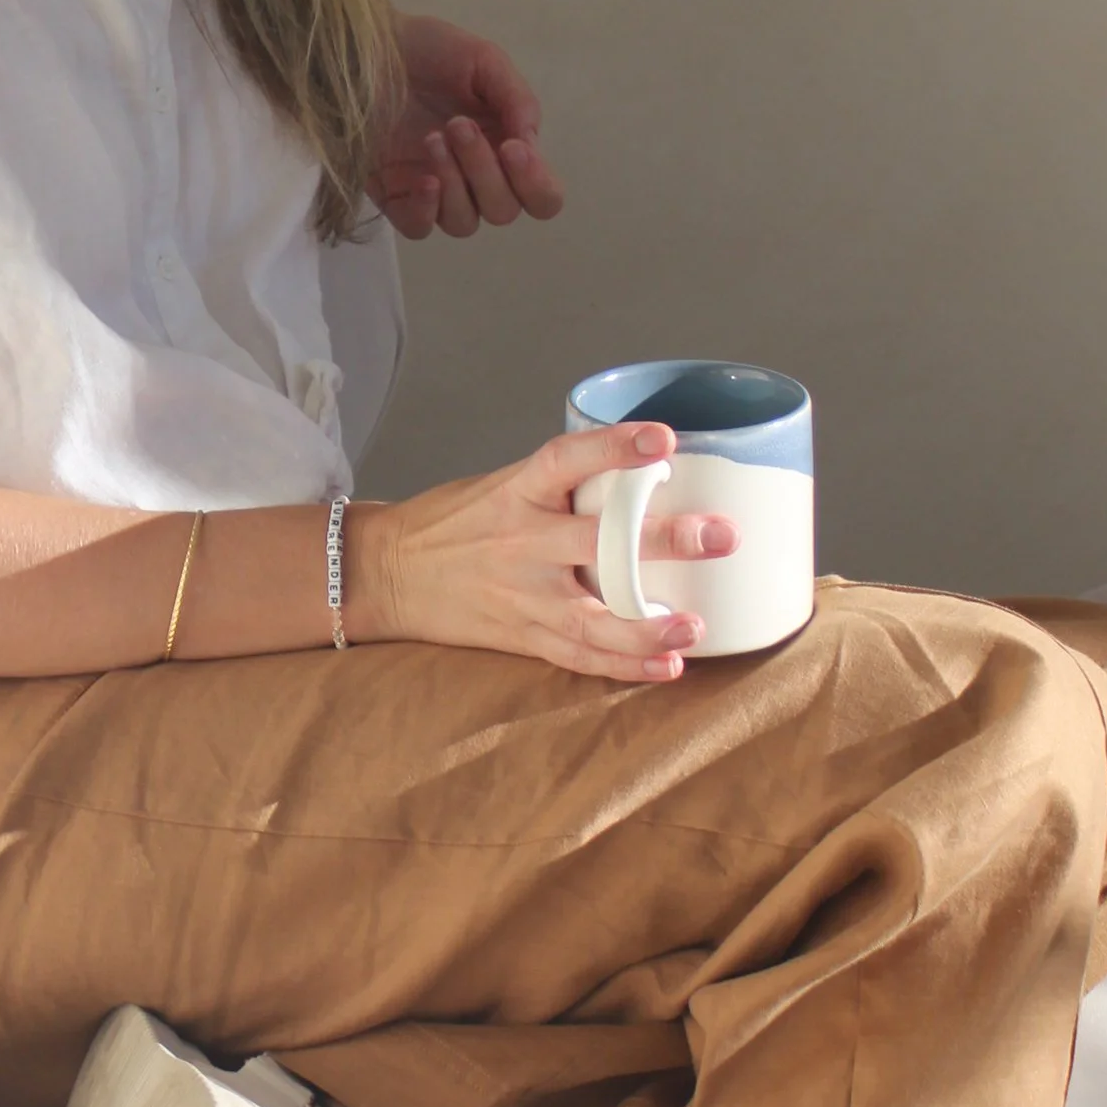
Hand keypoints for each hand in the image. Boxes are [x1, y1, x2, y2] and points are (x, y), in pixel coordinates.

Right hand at [349, 423, 738, 681]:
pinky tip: (666, 667)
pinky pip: (576, 656)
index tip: (664, 439)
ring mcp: (520, 595)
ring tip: (694, 628)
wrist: (386, 573)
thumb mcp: (502, 485)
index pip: (568, 459)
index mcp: (516, 492)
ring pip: (589, 616)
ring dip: (646, 627)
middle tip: (720, 536)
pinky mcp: (519, 634)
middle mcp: (520, 542)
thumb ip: (565, 487)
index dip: (616, 447)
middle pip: (595, 542)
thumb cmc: (452, 522)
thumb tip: (648, 478)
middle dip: (662, 542)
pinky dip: (621, 665)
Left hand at [370, 11, 564, 239]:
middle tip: (458, 125)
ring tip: (433, 138)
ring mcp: (436, 192)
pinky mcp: (395, 197)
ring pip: (465, 223)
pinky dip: (426, 210)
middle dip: (485, 170)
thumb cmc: (429, 51)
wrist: (368, 45)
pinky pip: (420, 228)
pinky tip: (423, 178)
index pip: (542, 196)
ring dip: (455, 182)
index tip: (513, 148)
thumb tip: (529, 143)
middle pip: (504, 210)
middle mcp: (476, 179)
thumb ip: (516, 100)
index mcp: (506, 149)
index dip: (536, 183)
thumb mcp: (484, 61)